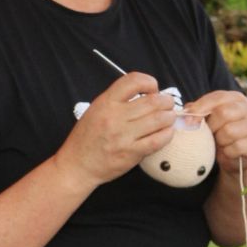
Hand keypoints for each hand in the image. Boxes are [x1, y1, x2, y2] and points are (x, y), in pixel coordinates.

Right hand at [55, 72, 177, 186]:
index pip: (133, 81)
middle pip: (152, 101)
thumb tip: (146, 94)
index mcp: (106, 102)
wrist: (77, 165)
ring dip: (169, 117)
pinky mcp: (132, 153)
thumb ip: (117, 100)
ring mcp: (124, 136)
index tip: (153, 89)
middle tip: (167, 105)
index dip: (149, 82)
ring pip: (159, 119)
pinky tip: (166, 132)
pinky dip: (167, 134)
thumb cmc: (86, 138)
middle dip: (166, 101)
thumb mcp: (96, 110)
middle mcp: (115, 117)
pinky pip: (158, 140)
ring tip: (169, 118)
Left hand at [184, 89, 246, 168]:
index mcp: (234, 98)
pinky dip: (228, 153)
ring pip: (229, 132)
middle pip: (222, 113)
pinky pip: (237, 147)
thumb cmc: (220, 134)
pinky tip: (229, 152)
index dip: (199, 109)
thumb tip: (183, 114)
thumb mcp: (208, 120)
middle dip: (212, 127)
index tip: (188, 122)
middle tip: (211, 135)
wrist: (237, 157)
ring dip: (220, 142)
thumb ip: (196, 113)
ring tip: (221, 144)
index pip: (215, 98)